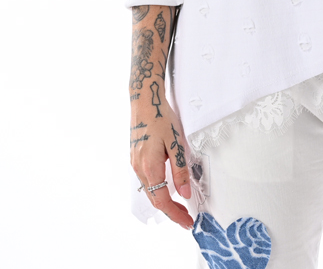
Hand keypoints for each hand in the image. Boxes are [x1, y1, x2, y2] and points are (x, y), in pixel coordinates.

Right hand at [129, 4, 191, 229]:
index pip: (162, 200)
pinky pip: (147, 180)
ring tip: (179, 207)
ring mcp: (135, 163)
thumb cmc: (161, 118)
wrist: (143, 100)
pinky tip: (167, 188)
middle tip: (186, 219)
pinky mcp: (135, 157)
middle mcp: (139, 168)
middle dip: (171, 211)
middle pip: (154, 198)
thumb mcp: (175, 141)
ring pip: (150, 190)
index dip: (175, 214)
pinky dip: (157, 189)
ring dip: (164, 201)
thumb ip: (180, 168)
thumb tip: (185, 192)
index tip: (187, 222)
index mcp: (149, 166)